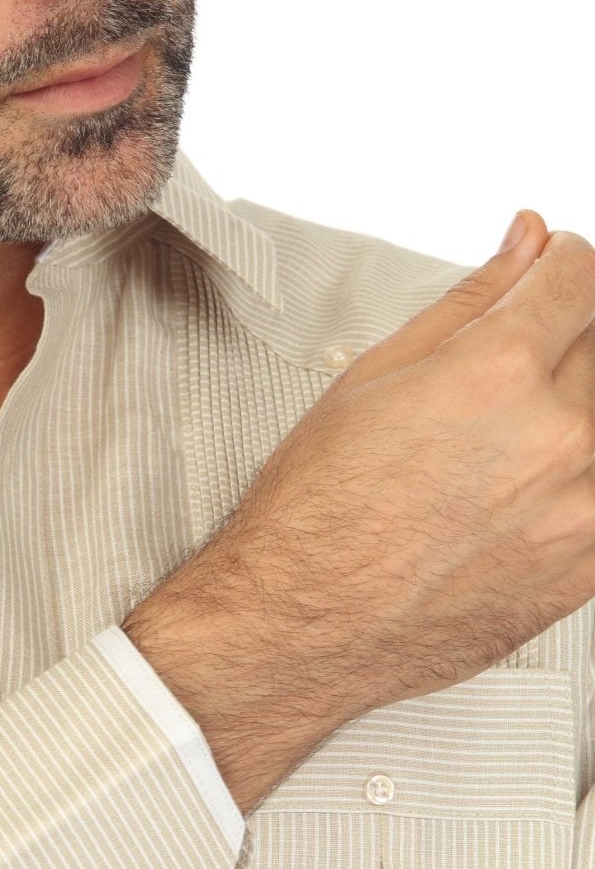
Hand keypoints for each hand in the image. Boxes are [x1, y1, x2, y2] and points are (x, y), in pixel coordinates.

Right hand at [128, 211, 594, 807]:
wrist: (303, 625)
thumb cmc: (317, 511)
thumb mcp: (377, 378)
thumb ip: (472, 302)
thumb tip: (529, 243)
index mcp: (497, 374)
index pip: (581, 279)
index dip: (562, 266)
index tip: (551, 274)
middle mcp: (556, 437)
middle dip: (567, 339)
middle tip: (514, 366)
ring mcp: (582, 509)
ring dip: (573, 407)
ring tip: (513, 433)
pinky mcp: (588, 568)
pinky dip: (577, 477)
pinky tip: (521, 487)